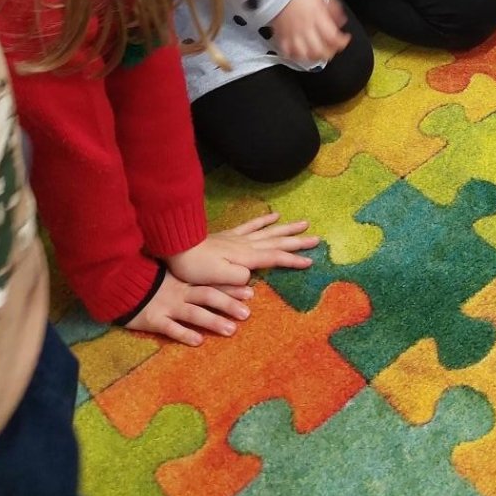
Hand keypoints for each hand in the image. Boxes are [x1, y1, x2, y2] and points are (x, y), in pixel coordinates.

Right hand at [126, 270, 253, 346]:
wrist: (121, 286)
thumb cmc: (150, 283)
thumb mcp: (172, 276)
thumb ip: (191, 278)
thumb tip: (215, 278)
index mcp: (185, 281)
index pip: (212, 282)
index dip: (231, 287)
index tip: (251, 291)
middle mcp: (179, 293)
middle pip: (208, 297)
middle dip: (228, 304)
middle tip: (247, 313)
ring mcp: (167, 306)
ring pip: (194, 314)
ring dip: (213, 321)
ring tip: (231, 330)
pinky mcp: (154, 320)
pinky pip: (171, 328)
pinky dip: (185, 334)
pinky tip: (199, 341)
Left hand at [168, 212, 318, 286]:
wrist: (178, 248)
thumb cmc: (196, 268)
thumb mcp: (217, 279)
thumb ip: (237, 279)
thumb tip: (252, 278)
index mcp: (246, 258)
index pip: (276, 257)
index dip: (294, 260)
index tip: (312, 260)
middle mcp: (247, 245)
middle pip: (278, 241)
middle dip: (298, 241)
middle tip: (317, 238)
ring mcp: (239, 238)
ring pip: (269, 231)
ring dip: (287, 228)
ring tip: (304, 223)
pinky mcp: (229, 235)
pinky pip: (251, 225)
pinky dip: (265, 220)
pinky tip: (274, 215)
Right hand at [274, 0, 350, 64]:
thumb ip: (334, 9)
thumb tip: (341, 21)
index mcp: (318, 18)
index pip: (333, 38)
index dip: (342, 42)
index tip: (344, 39)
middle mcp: (306, 29)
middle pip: (320, 51)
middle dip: (330, 53)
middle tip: (333, 48)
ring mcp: (293, 35)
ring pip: (305, 55)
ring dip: (314, 57)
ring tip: (318, 53)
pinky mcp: (282, 37)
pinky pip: (288, 53)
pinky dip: (295, 56)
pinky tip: (301, 53)